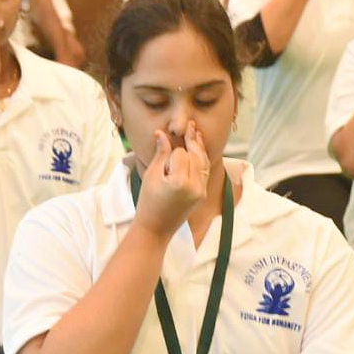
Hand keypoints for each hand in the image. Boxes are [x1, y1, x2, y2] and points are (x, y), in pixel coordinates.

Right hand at [134, 122, 210, 237]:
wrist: (156, 228)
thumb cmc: (148, 202)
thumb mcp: (151, 176)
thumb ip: (160, 154)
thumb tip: (162, 133)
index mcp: (180, 182)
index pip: (180, 154)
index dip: (172, 150)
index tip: (165, 149)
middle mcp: (194, 186)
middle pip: (197, 155)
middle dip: (193, 140)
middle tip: (190, 125)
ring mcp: (201, 191)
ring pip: (204, 162)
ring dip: (200, 147)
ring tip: (196, 132)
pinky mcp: (202, 194)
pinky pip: (205, 172)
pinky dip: (202, 160)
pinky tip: (198, 149)